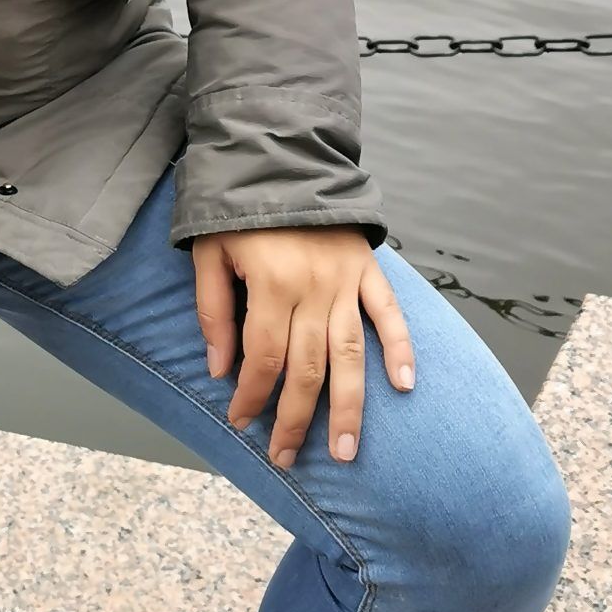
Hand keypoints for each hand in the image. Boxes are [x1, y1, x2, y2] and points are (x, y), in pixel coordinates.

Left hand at [193, 225, 414, 468]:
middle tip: (287, 457)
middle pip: (307, 368)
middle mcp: (314, 286)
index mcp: (271, 281)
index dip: (251, 394)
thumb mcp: (208, 252)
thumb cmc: (236, 208)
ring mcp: (346, 280)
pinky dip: (400, 349)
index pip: (263, 356)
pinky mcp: (369, 269)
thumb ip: (213, 310)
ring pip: (350, 356)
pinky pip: (390, 314)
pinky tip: (404, 386)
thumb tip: (220, 370)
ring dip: (348, 407)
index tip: (240, 421)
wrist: (279, 154)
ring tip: (346, 451)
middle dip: (295, 419)